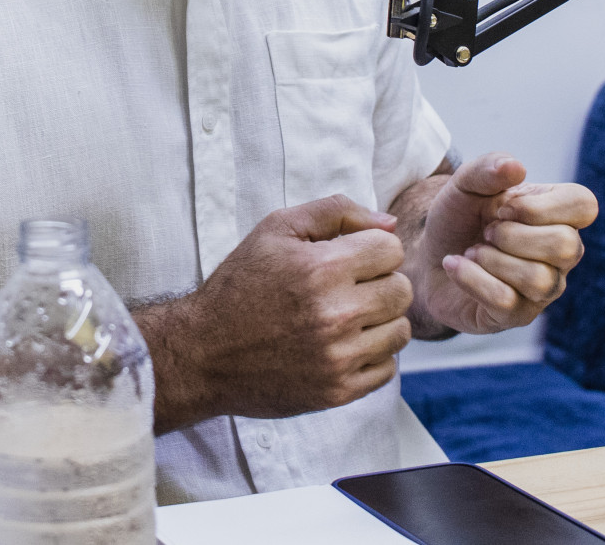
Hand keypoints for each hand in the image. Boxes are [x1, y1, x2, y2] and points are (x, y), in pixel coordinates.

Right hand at [140, 195, 412, 425]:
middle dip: (380, 282)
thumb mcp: (276, 229)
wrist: (203, 352)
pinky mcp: (337, 392)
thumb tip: (390, 223)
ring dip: (380, 321)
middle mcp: (335, 315)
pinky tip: (342, 345)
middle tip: (348, 288)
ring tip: (346, 317)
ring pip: (400, 331)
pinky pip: (387, 368)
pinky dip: (371, 356)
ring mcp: (338, 358)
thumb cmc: (240, 285)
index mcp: (321, 268)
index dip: (373, 249)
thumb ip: (336, 212)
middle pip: (401, 290)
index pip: (391, 249)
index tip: (349, 259)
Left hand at [402, 154, 597, 336]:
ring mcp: (544, 289)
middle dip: (513, 235)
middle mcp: (561, 254)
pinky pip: (506, 301)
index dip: (542, 206)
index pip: (584, 205)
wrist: (427, 256)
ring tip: (472, 251)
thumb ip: (488, 168)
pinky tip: (456, 265)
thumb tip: (516, 167)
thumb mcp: (465, 184)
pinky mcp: (517, 316)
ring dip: (492, 259)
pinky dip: (471, 278)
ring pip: (539, 280)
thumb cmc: (459, 217)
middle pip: (567, 247)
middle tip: (486, 231)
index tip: (505, 206)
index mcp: (557, 214)